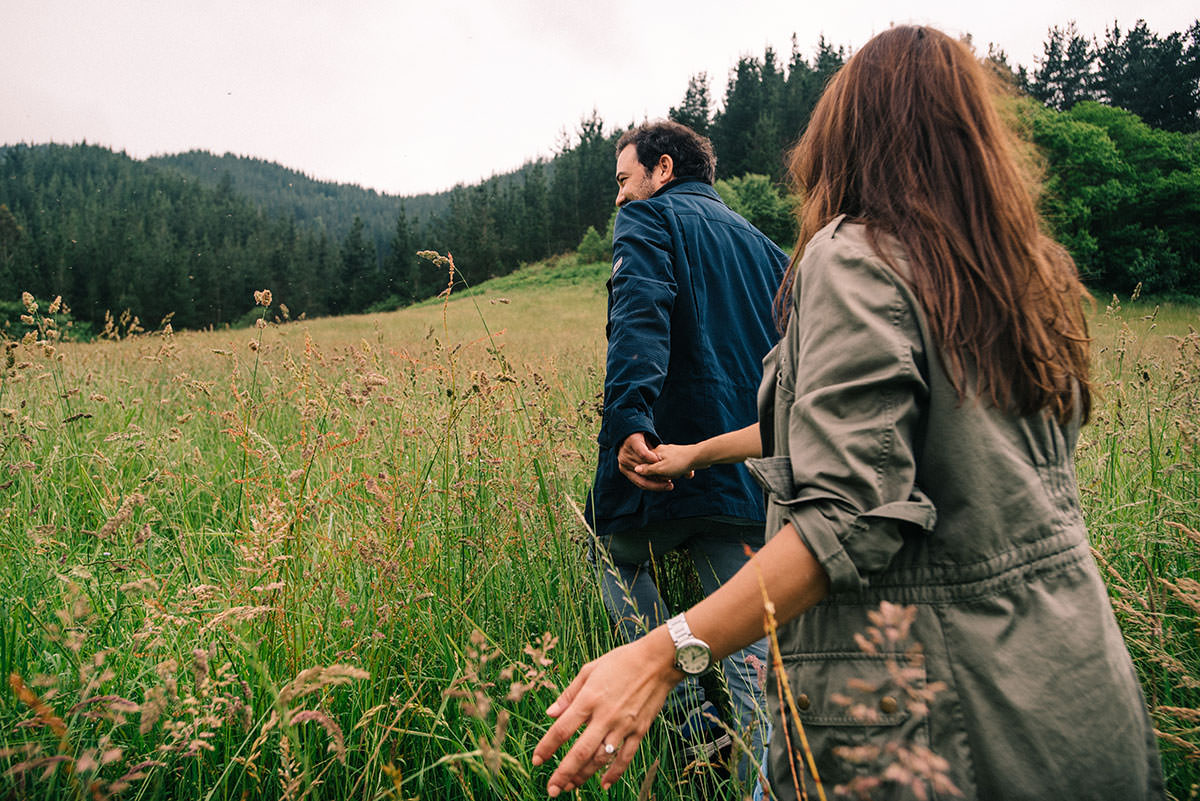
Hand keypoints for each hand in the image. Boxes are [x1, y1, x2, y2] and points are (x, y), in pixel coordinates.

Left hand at [532, 630, 680, 794]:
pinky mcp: (639, 730)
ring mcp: (623, 725)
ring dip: (584, 775)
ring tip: (571, 787)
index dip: (547, 747)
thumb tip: (550, 713)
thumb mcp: (590, 669)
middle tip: (552, 789)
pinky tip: (604, 784)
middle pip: (580, 751)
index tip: (536, 760)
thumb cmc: (621, 661)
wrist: (658, 661)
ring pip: (601, 758)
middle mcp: (604, 715)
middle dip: (563, 773)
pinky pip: (626, 757)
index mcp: (589, 698)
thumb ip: (569, 694)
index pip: (562, 729)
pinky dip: (615, 773)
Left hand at [618, 432, 673, 490]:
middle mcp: (624, 463)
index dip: (655, 487)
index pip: (641, 483)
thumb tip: (660, 481)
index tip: (669, 487)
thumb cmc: (638, 446)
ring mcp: (626, 453)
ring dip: (656, 470)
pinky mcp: (632, 442)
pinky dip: (650, 457)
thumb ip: (649, 470)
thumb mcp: (642, 461)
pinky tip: (658, 459)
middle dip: (658, 482)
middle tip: (671, 484)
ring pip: (644, 465)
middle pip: (643, 476)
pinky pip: (642, 452)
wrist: (631, 428)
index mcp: (625, 470)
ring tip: (670, 473)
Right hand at [636, 443, 699, 479]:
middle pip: (658, 467)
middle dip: (665, 475)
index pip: (647, 464)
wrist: (700, 456)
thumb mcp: (660, 468)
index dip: (651, 474)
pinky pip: (679, 467)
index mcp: (656, 452)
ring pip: (669, 468)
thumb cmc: (680, 462)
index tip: (658, 477)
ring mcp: (673, 453)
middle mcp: (663, 451)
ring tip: (682, 473)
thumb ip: (648, 469)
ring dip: (676, 474)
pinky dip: (682, 471)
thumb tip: (636, 469)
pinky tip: (688, 473)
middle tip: (672, 476)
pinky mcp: (681, 456)